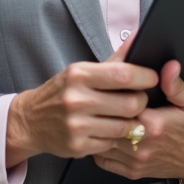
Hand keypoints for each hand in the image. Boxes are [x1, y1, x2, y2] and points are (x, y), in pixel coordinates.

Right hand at [5, 37, 158, 166]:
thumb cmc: (63, 92)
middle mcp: (76, 99)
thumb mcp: (83, 71)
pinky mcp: (77, 146)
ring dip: (131, 123)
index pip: (123, 74)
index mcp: (79, 75)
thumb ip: (115, 59)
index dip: (145, 77)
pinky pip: (112, 143)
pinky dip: (115, 138)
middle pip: (131, 104)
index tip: (152, 78)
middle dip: (141, 102)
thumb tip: (138, 36)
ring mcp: (76, 125)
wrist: (30, 120)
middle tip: (138, 100)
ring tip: (124, 116)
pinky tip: (107, 130)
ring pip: (125, 127)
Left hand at [91, 60, 183, 182]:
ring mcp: (135, 161)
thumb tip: (169, 66)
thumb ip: (177, 84)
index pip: (120, 104)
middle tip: (104, 100)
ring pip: (101, 142)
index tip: (116, 87)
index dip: (115, 93)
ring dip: (100, 128)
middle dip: (103, 110)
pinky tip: (106, 134)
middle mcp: (142, 145)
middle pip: (107, 123)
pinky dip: (101, 147)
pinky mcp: (131, 172)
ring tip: (104, 115)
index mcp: (154, 124)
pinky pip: (103, 160)